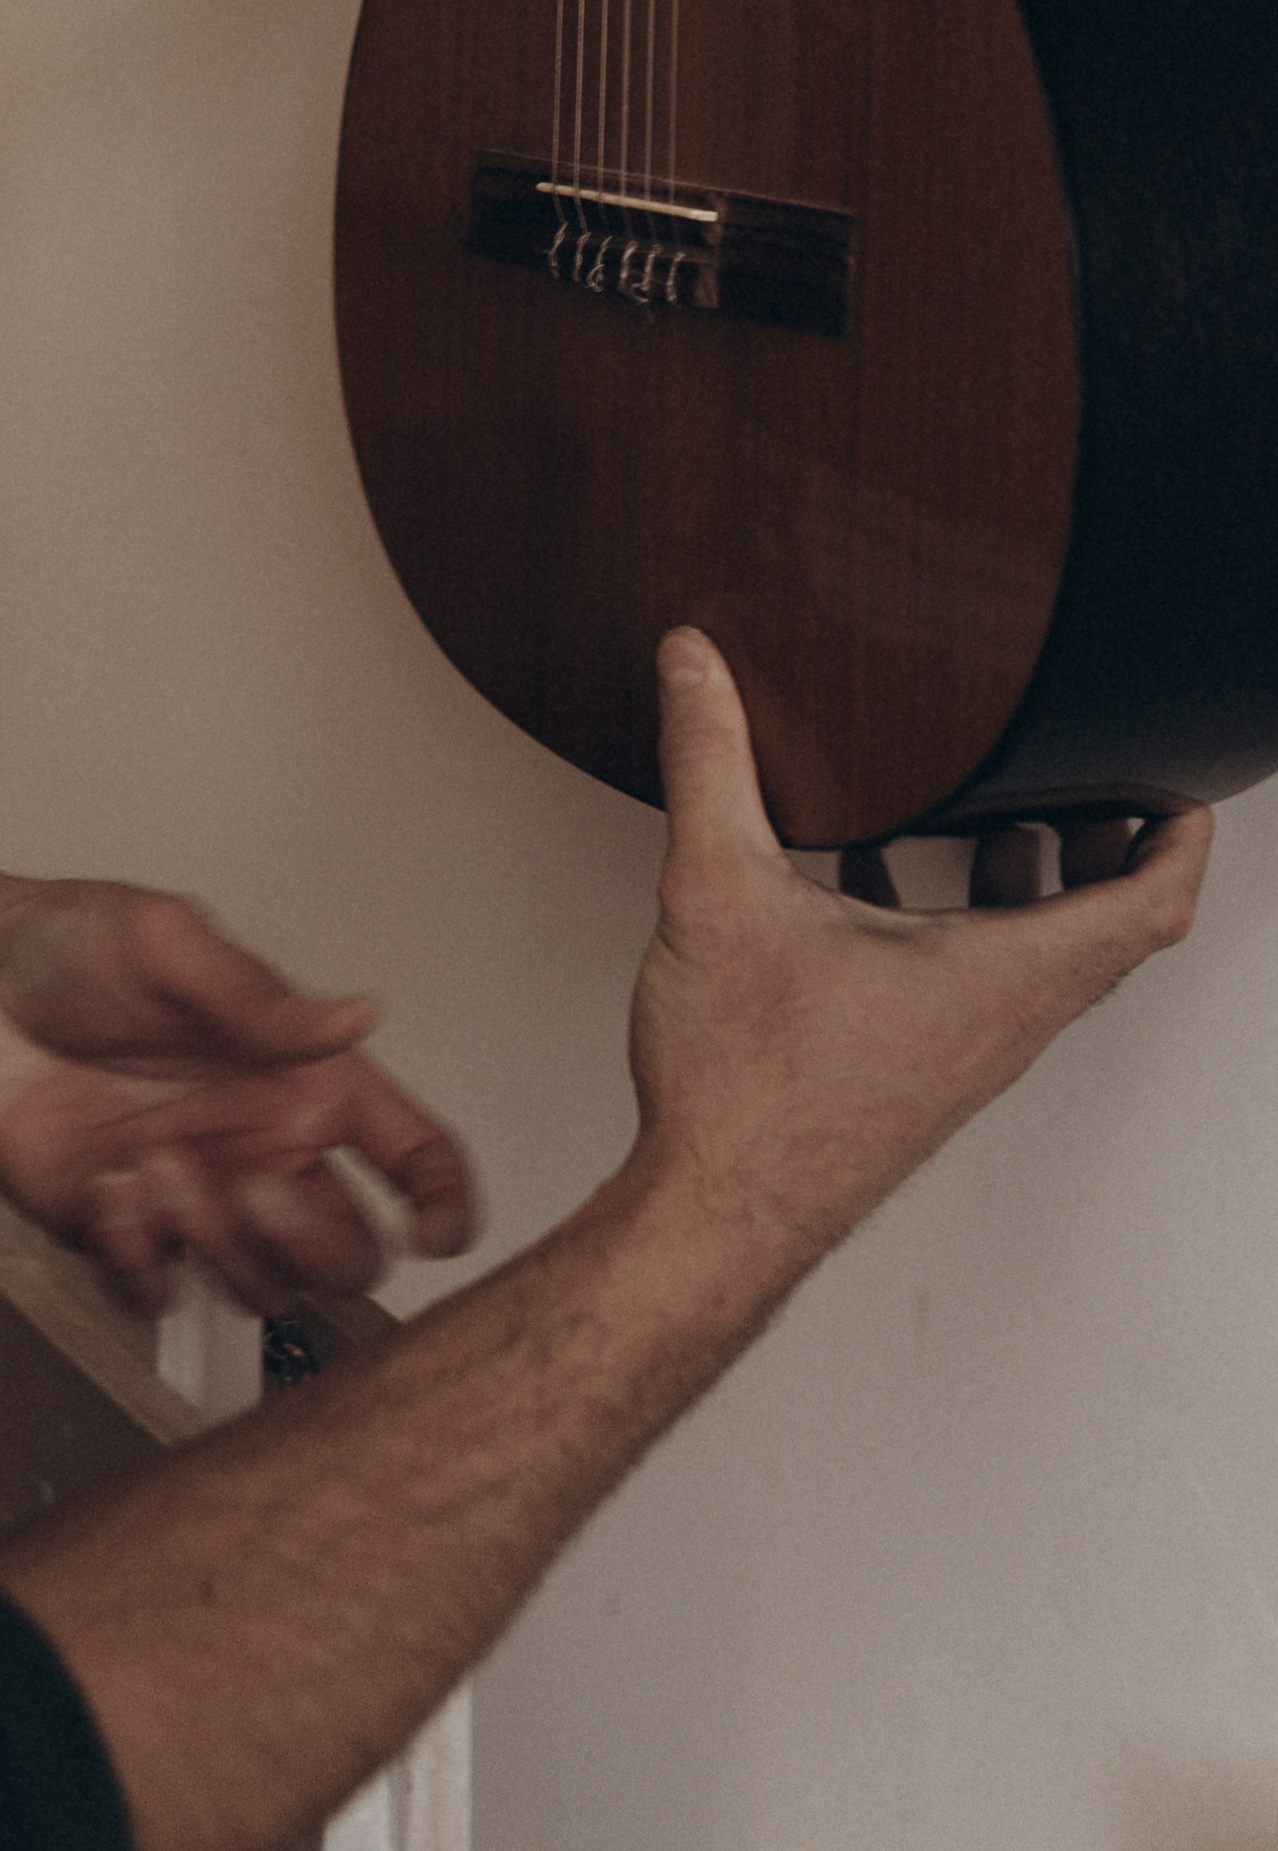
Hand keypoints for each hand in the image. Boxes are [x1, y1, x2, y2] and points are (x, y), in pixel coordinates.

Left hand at [0, 868, 479, 1316]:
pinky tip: (108, 1191)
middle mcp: (260, 1145)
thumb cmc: (67, 943)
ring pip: (263, 1287)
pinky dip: (141, 1261)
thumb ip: (261, 998)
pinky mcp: (122, 1235)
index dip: (445, 1199)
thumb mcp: (169, 943)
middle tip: (249, 1180)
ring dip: (218, 1242)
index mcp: (297, 1078)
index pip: (411, 1152)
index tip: (437, 1233)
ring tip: (154, 1166)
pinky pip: (161, 1294)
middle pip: (347, 1252)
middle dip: (313, 1239)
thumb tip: (358, 1014)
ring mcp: (196, 1198)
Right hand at [623, 633, 1208, 1277]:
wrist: (718, 1214)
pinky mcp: (918, 1069)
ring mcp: (963, 1052)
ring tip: (1000, 814)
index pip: (1146, 907)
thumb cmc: (746, 1090)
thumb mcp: (719, 889)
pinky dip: (965, 925)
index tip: (1177, 779)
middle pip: (1105, 928)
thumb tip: (695, 662)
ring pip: (1041, 961)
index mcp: (996, 977)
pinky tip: (879, 885)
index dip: (1180, 836)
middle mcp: (1000, 1021)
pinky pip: (978, 986)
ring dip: (1037, 886)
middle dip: (1109, 844)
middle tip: (1095, 775)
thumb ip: (708, 760)